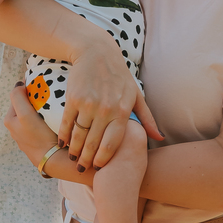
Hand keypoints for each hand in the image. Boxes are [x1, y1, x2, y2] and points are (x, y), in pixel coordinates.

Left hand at [4, 85, 61, 167]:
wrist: (53, 159)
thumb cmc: (39, 136)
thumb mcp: (25, 114)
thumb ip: (18, 97)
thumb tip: (18, 85)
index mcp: (9, 120)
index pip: (18, 96)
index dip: (28, 89)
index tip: (41, 85)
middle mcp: (15, 128)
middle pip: (25, 105)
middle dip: (35, 99)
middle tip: (48, 95)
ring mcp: (26, 135)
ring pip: (33, 114)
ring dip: (41, 109)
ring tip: (52, 107)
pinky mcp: (37, 140)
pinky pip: (40, 124)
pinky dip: (45, 119)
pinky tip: (53, 120)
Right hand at [58, 26, 161, 172]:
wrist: (97, 53)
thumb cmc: (119, 76)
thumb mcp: (136, 95)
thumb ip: (147, 118)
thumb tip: (159, 138)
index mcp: (122, 111)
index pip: (112, 144)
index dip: (104, 159)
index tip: (98, 168)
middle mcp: (105, 110)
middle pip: (94, 143)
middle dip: (87, 160)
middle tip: (82, 169)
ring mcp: (88, 105)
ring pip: (79, 135)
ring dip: (74, 150)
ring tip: (73, 159)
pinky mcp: (73, 99)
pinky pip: (67, 123)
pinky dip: (64, 135)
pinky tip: (62, 143)